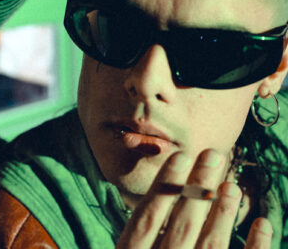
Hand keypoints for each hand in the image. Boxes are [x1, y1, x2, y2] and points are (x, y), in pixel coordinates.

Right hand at [116, 149, 272, 247]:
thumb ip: (132, 244)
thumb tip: (132, 212)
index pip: (146, 219)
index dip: (163, 187)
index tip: (179, 156)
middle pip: (181, 224)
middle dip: (198, 187)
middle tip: (214, 155)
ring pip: (210, 246)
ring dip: (223, 213)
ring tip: (234, 184)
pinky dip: (256, 247)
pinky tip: (264, 224)